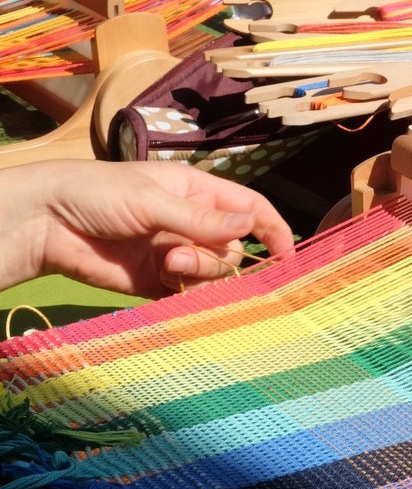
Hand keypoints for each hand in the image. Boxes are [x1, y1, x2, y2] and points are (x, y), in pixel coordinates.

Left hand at [4, 159, 293, 297]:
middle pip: (233, 252)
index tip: (286, 257)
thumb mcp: (152, 199)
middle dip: (214, 259)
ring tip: (164, 266)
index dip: (272, 230)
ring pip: (214, 275)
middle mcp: (193, 225)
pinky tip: (163, 282)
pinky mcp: (160, 283)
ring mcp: (178, 255)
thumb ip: (201, 218)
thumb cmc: (97, 194)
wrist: (47, 224)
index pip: (250, 210)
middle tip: (179, 255)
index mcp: (198, 193)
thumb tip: (248, 225)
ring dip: (196, 274)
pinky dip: (186, 294)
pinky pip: (190, 294)